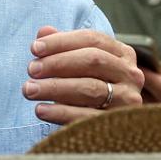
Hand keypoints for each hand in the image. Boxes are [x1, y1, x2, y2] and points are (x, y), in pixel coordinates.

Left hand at [22, 26, 143, 124]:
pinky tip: (41, 110)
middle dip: (58, 63)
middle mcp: (131, 74)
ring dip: (55, 87)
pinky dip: (61, 112)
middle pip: (92, 60)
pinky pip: (87, 117)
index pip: (92, 39)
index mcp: (123, 53)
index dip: (61, 41)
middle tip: (31, 69)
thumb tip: (43, 31)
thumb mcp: (78, 64)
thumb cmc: (89, 86)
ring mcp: (128, 100)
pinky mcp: (119, 125)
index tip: (34, 48)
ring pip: (90, 88)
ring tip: (29, 89)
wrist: (108, 128)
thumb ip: (62, 46)